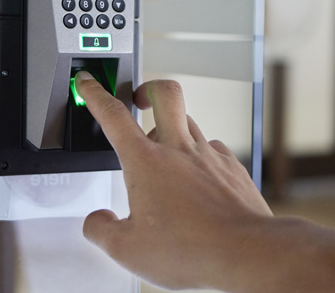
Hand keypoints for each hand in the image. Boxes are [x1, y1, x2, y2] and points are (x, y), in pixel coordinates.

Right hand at [74, 71, 272, 289]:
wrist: (246, 252)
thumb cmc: (191, 249)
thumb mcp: (126, 250)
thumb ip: (101, 230)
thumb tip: (97, 221)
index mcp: (145, 162)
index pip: (113, 115)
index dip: (95, 93)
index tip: (87, 82)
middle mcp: (178, 150)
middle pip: (164, 94)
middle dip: (147, 88)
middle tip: (139, 98)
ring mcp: (209, 156)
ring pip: (189, 121)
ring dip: (173, 127)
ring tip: (165, 151)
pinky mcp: (233, 168)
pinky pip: (213, 148)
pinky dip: (200, 155)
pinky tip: (198, 177)